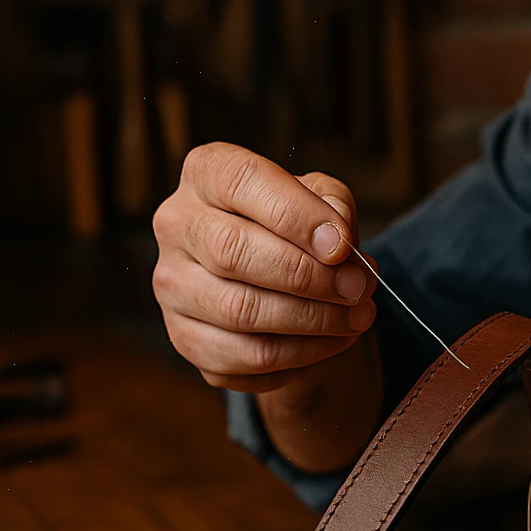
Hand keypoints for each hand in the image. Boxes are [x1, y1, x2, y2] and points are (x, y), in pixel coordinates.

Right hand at [152, 143, 377, 394]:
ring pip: (239, 312)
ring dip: (312, 321)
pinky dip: (298, 356)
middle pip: (231, 252)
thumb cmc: (299, 225)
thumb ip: (335, 207)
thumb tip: (338, 244)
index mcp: (205, 173)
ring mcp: (172, 285)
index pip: (240, 182)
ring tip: (357, 318)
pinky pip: (243, 358)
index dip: (296, 215)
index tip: (342, 245)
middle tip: (358, 289)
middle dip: (310, 277)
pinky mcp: (185, 338)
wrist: (276, 274)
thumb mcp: (323, 197)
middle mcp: (176, 225)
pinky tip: (331, 341)